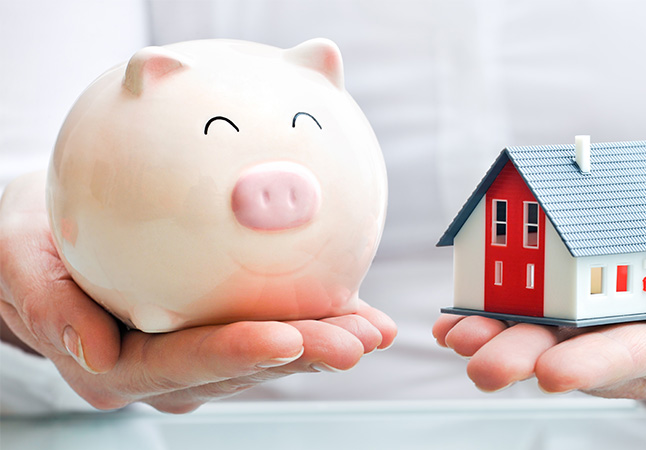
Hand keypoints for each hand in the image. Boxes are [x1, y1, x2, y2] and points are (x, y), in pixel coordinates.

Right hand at [0, 171, 395, 412]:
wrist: (47, 241)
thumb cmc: (29, 243)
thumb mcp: (15, 260)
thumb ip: (48, 305)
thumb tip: (94, 350)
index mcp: (116, 364)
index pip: (181, 364)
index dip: (235, 354)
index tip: (286, 338)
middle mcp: (163, 372)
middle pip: (238, 367)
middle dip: (302, 355)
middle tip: (356, 340)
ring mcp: (195, 358)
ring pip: (267, 356)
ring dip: (322, 342)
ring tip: (371, 328)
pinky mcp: (218, 333)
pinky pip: (274, 330)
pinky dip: (317, 321)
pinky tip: (361, 315)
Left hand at [433, 248, 645, 423]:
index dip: (600, 364)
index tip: (554, 374)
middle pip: (583, 355)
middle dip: (528, 358)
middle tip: (478, 364)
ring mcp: (620, 334)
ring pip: (557, 338)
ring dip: (503, 337)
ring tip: (456, 336)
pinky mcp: (602, 318)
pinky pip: (551, 317)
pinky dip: (505, 315)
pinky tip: (462, 319)